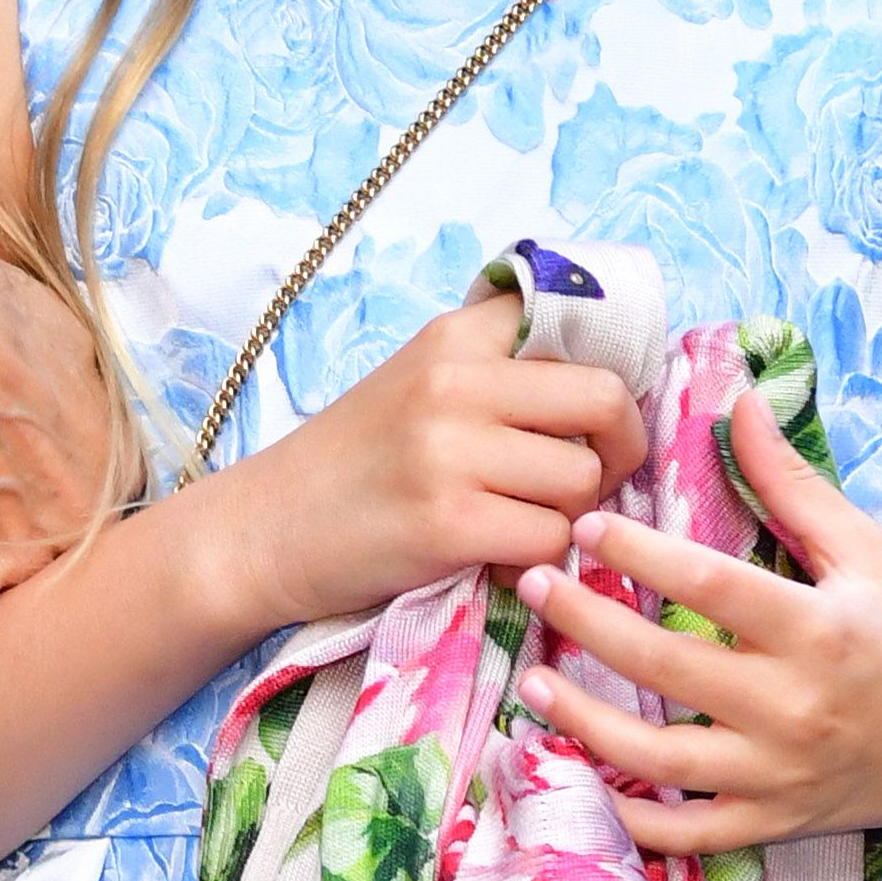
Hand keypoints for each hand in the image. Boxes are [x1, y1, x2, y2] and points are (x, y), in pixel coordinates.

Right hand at [212, 302, 645, 636]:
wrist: (263, 529)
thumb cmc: (353, 462)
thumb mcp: (419, 383)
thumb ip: (497, 370)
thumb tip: (607, 387)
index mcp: (453, 336)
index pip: (577, 322)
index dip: (606, 371)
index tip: (593, 413)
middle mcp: (455, 381)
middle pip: (606, 400)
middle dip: (618, 446)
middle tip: (592, 476)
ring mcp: (450, 452)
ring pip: (584, 479)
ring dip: (569, 513)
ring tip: (520, 519)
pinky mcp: (448, 524)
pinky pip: (549, 539)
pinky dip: (535, 558)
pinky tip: (494, 555)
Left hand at [516, 391, 881, 856]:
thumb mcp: (870, 551)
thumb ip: (794, 483)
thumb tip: (739, 403)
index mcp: (820, 630)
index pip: (712, 586)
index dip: (640, 553)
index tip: (585, 524)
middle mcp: (795, 708)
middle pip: (668, 666)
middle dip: (588, 623)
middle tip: (531, 580)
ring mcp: (780, 776)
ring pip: (659, 759)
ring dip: (585, 722)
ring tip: (534, 679)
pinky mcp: (774, 824)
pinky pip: (686, 833)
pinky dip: (630, 817)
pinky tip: (580, 773)